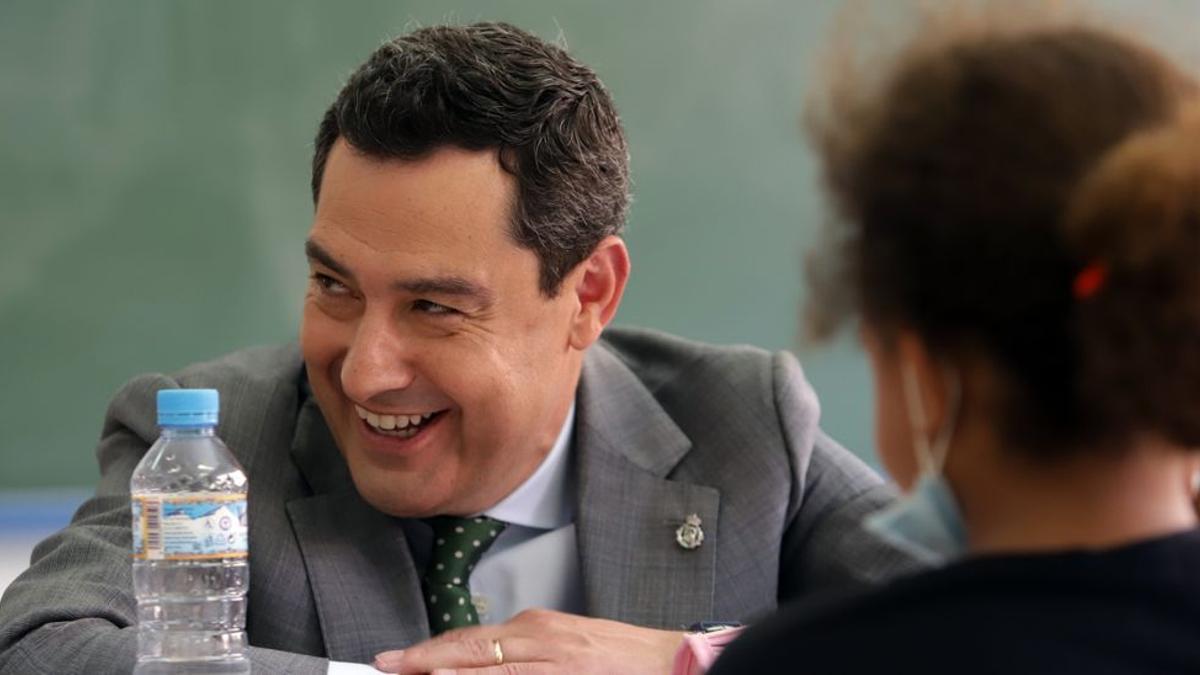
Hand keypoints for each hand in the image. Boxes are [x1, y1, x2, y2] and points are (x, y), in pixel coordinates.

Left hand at [373, 608, 685, 673]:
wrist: (668, 662)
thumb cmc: (618, 656)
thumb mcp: (563, 642)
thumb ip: (522, 649)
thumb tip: (474, 664)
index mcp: (537, 626)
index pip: (470, 638)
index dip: (429, 650)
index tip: (396, 659)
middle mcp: (540, 641)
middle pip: (470, 650)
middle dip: (424, 660)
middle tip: (388, 666)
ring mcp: (553, 665)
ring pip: (489, 670)